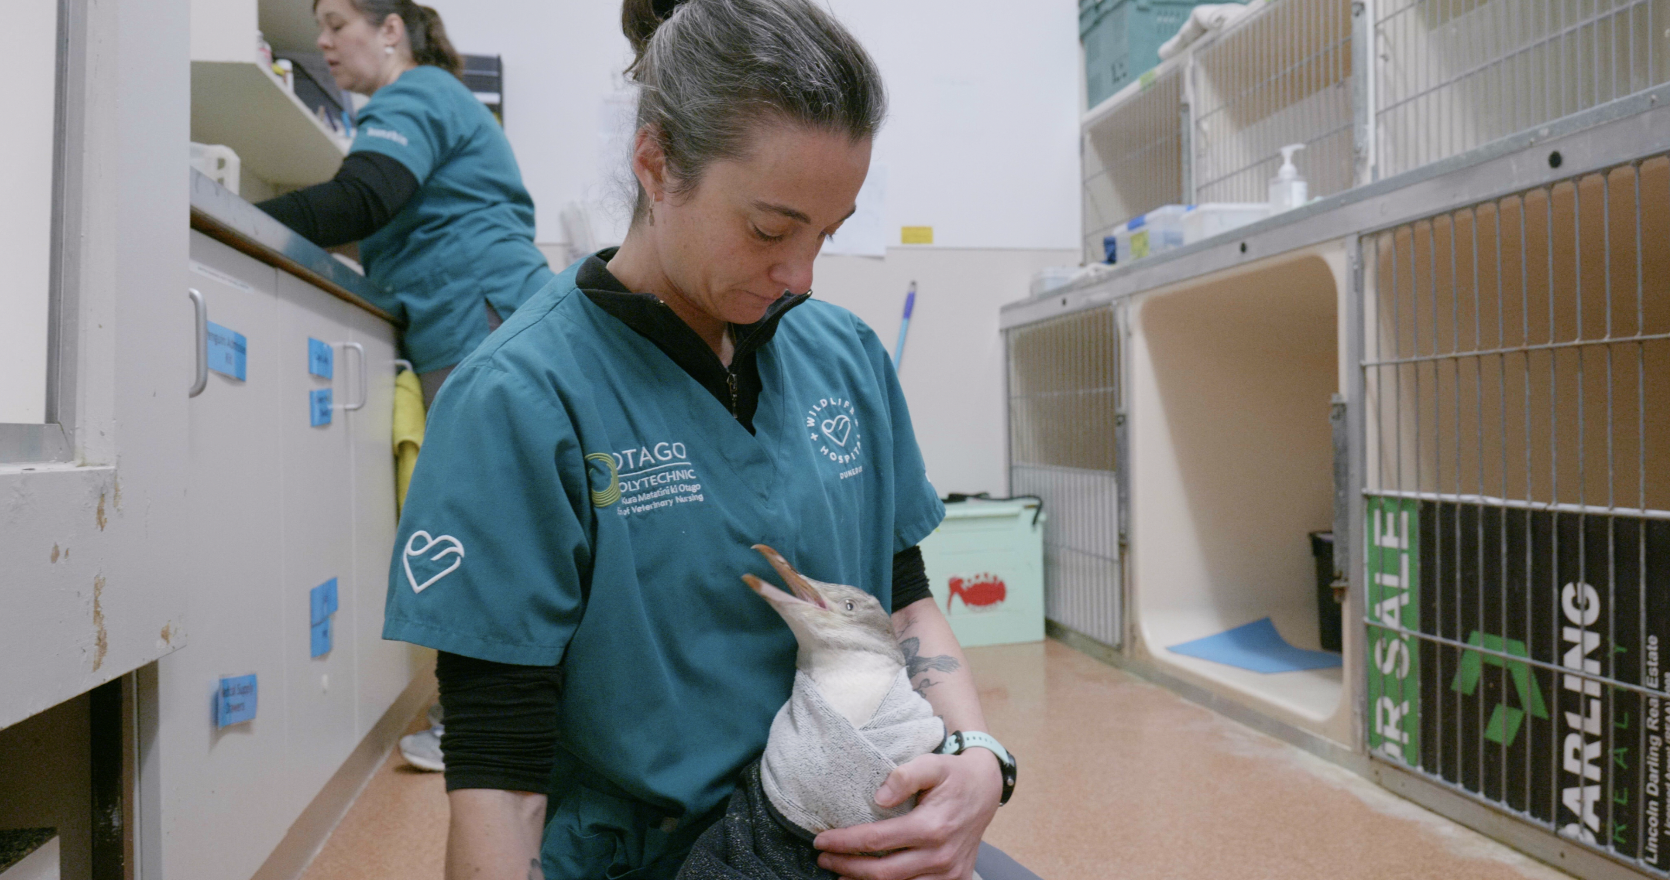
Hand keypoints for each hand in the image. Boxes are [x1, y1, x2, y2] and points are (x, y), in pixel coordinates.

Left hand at [812, 750, 1002, 879]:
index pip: (876, 840)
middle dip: (847, 867)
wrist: (986, 789)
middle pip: (882, 872)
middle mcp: (940, 855)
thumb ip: (904, 775)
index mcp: (932, 826)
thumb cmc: (953, 775)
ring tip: (841, 875)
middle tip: (824, 860)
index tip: (821, 841)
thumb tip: (879, 797)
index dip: (844, 842)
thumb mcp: (931, 763)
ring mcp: (949, 873)